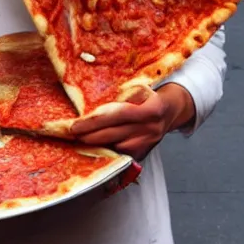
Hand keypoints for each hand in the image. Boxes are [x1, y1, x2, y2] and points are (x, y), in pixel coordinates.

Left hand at [72, 84, 195, 160]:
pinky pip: (122, 155)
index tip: (75, 125)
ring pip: (117, 148)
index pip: (118, 116)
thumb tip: (90, 97)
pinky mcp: (145, 153)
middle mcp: (151, 128)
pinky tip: (95, 147)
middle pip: (114, 135)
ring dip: (97, 145)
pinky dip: (108, 151)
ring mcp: (148, 143)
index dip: (94, 121)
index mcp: (151, 109)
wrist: (172, 109)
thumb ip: (122, 94)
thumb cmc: (151, 95)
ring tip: (80, 140)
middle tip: (71, 134)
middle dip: (89, 136)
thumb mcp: (140, 88)